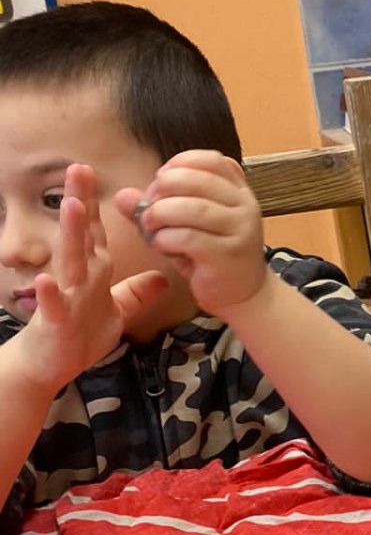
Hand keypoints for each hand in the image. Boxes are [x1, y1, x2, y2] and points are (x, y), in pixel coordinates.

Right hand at [11, 165, 168, 392]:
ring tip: (72, 205)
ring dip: (71, 234)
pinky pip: (53, 305)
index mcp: (92, 272)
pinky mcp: (55, 321)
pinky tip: (43, 278)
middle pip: (80, 234)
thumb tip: (163, 278)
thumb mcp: (115, 312)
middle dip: (80, 202)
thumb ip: (136, 293)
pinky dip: (49, 293)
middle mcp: (77, 278)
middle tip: (78, 168)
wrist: (49, 366)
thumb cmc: (79, 336)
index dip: (97, 202)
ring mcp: (64, 297)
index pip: (95, 231)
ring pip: (69, 261)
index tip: (94, 170)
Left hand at [116, 151, 266, 317]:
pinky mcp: (228, 255)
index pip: (211, 160)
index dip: (180, 163)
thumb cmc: (212, 254)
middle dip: (164, 188)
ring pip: (194, 208)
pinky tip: (160, 244)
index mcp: (238, 191)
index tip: (160, 179)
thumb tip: (122, 195)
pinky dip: (166, 238)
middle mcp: (244, 206)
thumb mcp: (186, 225)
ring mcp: (240, 230)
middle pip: (198, 180)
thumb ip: (157, 207)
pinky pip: (189, 238)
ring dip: (161, 213)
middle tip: (149, 205)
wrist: (243, 294)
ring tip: (149, 225)